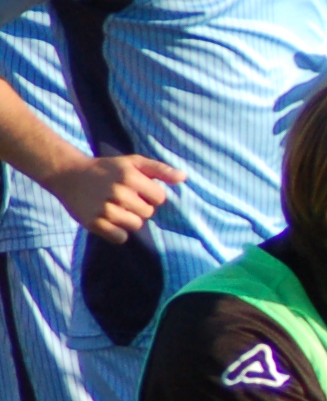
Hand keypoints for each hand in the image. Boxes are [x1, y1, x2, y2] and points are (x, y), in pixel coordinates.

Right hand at [51, 153, 180, 240]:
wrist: (69, 174)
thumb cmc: (106, 169)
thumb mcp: (132, 162)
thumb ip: (159, 169)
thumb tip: (183, 177)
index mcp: (129, 176)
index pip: (159, 198)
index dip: (151, 195)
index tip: (137, 189)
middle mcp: (118, 192)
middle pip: (148, 213)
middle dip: (139, 207)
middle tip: (122, 198)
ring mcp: (105, 209)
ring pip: (135, 225)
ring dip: (129, 219)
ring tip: (115, 207)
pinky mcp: (94, 223)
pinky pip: (120, 238)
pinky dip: (117, 232)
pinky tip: (109, 219)